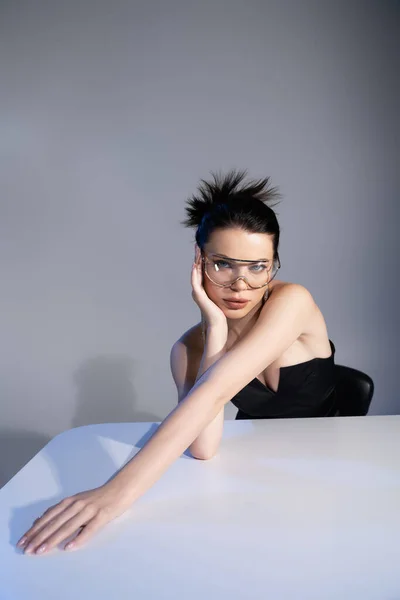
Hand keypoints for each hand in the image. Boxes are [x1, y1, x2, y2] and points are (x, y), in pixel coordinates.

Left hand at [16, 482, 131, 554]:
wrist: (120, 489)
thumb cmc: (98, 498)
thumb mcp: (77, 501)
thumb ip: (60, 510)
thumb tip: (39, 521)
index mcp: (70, 501)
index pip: (49, 517)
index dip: (35, 529)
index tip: (23, 541)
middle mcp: (77, 504)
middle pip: (55, 522)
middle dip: (40, 536)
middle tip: (28, 549)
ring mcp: (89, 509)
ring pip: (68, 526)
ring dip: (53, 539)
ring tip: (42, 550)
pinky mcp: (102, 515)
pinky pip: (89, 529)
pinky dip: (78, 538)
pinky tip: (69, 547)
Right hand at [192, 244, 226, 328]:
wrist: (218, 327)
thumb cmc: (223, 316)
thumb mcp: (225, 300)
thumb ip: (228, 292)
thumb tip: (239, 284)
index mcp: (205, 290)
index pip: (202, 272)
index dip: (203, 261)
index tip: (206, 250)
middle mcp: (199, 291)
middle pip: (197, 270)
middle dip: (198, 258)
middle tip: (199, 245)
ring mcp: (198, 294)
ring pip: (195, 274)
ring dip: (195, 262)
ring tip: (197, 251)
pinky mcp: (199, 297)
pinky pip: (195, 282)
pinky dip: (195, 273)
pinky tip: (196, 265)